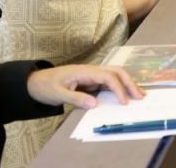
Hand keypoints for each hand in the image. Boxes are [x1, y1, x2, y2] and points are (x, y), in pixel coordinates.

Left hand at [26, 64, 144, 109]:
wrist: (34, 82)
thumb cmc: (45, 86)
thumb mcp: (57, 94)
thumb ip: (76, 98)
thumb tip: (95, 104)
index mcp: (85, 71)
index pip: (108, 77)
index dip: (118, 89)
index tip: (124, 102)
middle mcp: (92, 70)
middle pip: (117, 72)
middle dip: (130, 83)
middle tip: (141, 96)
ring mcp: (92, 75)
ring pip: (115, 75)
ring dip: (128, 83)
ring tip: (139, 94)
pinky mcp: (91, 81)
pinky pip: (109, 82)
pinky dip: (120, 87)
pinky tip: (126, 95)